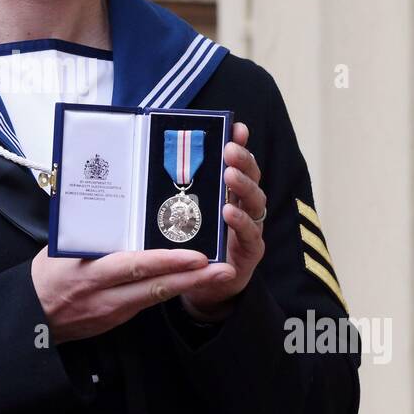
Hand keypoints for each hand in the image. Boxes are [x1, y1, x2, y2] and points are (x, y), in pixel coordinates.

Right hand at [31, 245, 234, 343]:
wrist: (31, 318)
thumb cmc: (44, 277)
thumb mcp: (60, 251)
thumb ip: (90, 233)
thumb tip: (115, 209)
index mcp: (91, 274)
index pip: (135, 267)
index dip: (168, 262)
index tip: (196, 256)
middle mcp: (107, 295)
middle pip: (157, 287)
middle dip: (194, 279)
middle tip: (225, 269)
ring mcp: (114, 310)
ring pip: (158, 297)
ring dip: (189, 285)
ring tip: (219, 274)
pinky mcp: (117, 318)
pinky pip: (147, 301)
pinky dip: (170, 290)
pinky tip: (190, 281)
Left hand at [177, 120, 266, 320]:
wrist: (204, 287)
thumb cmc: (194, 245)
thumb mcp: (186, 213)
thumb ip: (181, 191)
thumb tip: (159, 160)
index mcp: (230, 193)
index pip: (238, 163)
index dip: (241, 143)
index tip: (237, 126)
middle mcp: (244, 207)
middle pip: (251, 178)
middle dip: (243, 160)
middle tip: (230, 148)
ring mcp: (250, 229)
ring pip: (255, 202)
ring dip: (243, 186)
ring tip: (229, 174)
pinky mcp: (250, 252)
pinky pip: (250, 234)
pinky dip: (240, 221)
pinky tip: (229, 211)